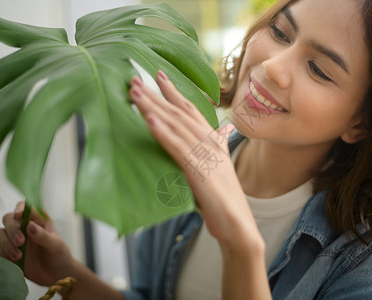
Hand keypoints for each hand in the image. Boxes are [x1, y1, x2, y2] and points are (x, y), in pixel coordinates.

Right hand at [0, 202, 73, 285]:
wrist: (56, 275)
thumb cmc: (60, 255)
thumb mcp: (56, 245)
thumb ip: (43, 235)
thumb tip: (30, 225)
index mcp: (38, 220)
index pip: (25, 207)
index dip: (19, 208)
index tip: (17, 216)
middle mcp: (24, 227)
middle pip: (8, 219)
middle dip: (12, 229)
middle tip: (21, 242)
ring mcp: (15, 240)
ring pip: (0, 233)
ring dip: (6, 243)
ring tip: (18, 256)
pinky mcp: (8, 253)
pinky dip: (0, 254)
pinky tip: (12, 261)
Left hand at [129, 71, 261, 249]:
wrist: (237, 224)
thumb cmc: (225, 197)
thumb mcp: (222, 166)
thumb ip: (221, 145)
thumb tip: (224, 131)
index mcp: (213, 141)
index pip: (191, 109)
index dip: (174, 91)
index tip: (158, 75)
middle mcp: (209, 142)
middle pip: (179, 112)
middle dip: (156, 94)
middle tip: (134, 78)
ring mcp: (204, 155)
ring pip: (176, 125)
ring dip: (153, 107)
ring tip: (134, 92)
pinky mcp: (198, 170)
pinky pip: (177, 147)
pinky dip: (162, 132)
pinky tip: (148, 119)